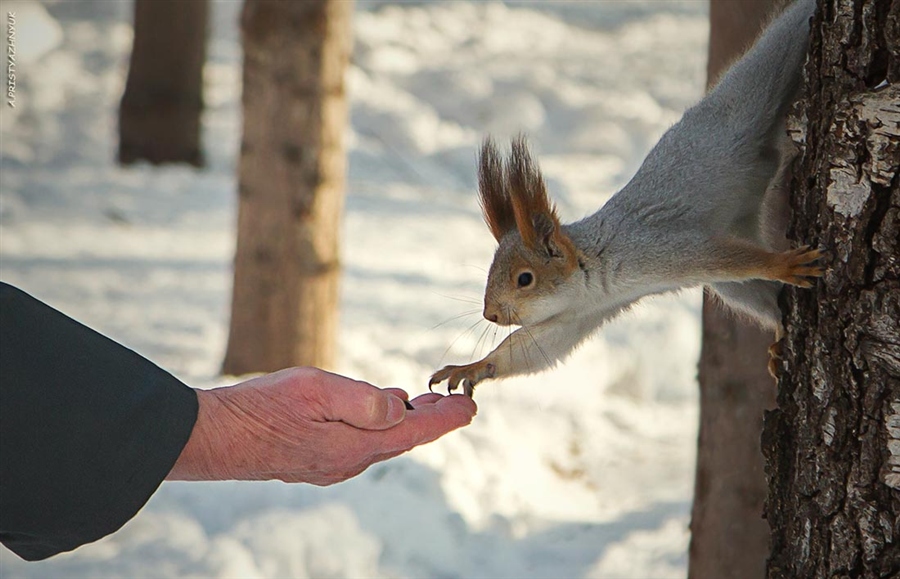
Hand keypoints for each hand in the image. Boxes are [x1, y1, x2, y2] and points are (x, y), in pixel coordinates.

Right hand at [167, 367, 476, 484]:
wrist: (218, 437)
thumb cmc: (263, 409)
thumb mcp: (316, 390)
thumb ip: (362, 400)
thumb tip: (398, 406)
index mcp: (355, 444)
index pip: (413, 432)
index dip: (445, 419)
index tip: (469, 407)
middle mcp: (348, 460)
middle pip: (401, 439)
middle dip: (430, 420)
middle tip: (453, 403)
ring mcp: (331, 463)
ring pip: (380, 442)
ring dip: (404, 423)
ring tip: (424, 405)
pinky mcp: (316, 460)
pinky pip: (359, 444)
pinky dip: (378, 427)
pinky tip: (378, 414)